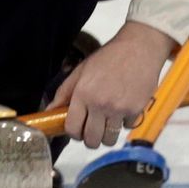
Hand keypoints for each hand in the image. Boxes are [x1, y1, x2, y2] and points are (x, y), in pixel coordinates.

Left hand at [47, 22, 175, 149]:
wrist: (139, 47)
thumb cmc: (108, 57)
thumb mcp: (81, 70)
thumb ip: (64, 92)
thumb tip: (50, 110)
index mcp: (83, 94)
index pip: (72, 129)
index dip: (73, 132)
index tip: (77, 128)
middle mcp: (100, 104)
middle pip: (91, 140)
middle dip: (90, 138)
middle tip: (92, 127)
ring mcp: (119, 109)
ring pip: (109, 140)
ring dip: (107, 134)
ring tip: (108, 121)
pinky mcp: (136, 110)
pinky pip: (126, 128)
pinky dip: (124, 122)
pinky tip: (123, 108)